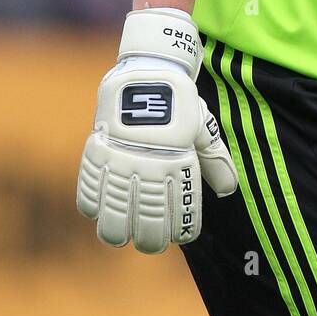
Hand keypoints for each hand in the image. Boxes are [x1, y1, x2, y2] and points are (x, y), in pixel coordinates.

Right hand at [77, 8, 238, 253]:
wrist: (147, 71)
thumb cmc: (180, 100)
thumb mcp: (202, 126)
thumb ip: (215, 159)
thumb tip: (228, 189)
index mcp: (179, 164)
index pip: (180, 212)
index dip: (180, 231)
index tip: (180, 236)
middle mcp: (149, 168)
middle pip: (146, 221)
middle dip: (149, 240)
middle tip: (149, 244)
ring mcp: (120, 161)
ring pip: (113, 213)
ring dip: (116, 231)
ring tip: (119, 237)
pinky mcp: (97, 152)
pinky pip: (88, 189)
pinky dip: (91, 206)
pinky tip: (97, 212)